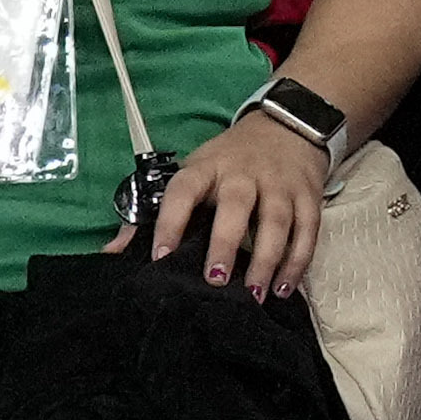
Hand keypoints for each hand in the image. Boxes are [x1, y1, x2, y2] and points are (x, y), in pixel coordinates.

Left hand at [140, 113, 327, 294]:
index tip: (160, 257)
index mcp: (205, 168)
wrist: (287, 124)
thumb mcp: (191, 175)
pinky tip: (283, 287)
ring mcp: (279, 183)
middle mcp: (243, 174)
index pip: (183, 191)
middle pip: (236, 205)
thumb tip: (112, 254)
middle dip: (226, 243)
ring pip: (276, 221)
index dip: (170, 222)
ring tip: (255, 295)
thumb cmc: (228, 162)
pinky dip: (297, 260)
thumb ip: (151, 215)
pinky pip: (307, 229)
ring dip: (267, 260)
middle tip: (215, 280)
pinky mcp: (308, 195)